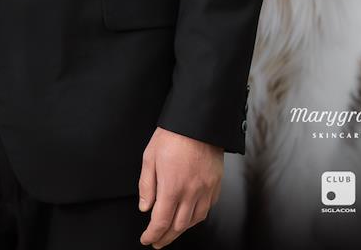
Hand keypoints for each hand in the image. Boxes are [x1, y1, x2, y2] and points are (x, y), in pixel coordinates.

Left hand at [138, 127, 221, 247]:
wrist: (199, 123)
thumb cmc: (173, 135)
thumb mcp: (149, 157)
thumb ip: (146, 185)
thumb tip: (145, 207)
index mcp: (172, 187)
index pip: (161, 221)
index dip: (152, 234)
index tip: (147, 239)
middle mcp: (191, 192)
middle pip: (178, 226)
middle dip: (166, 237)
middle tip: (157, 241)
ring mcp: (206, 190)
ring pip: (195, 221)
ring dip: (181, 230)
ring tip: (172, 232)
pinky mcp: (215, 185)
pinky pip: (207, 208)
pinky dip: (196, 217)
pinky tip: (189, 216)